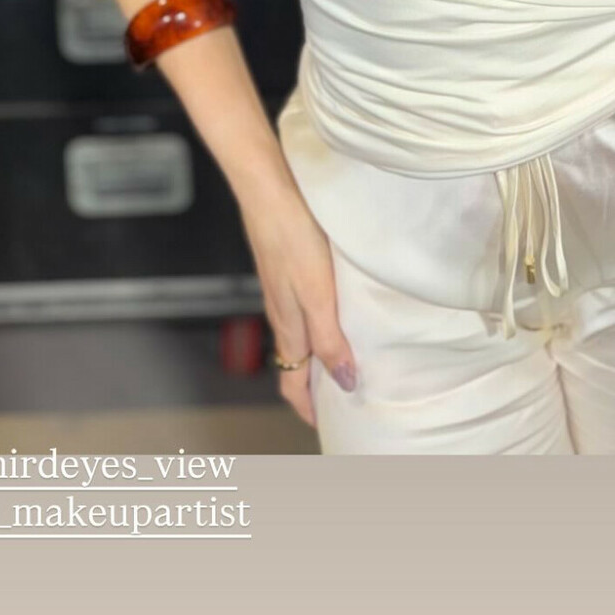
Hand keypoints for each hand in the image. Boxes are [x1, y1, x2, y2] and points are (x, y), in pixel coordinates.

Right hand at [239, 188, 357, 428]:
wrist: (268, 189)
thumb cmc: (292, 236)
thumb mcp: (317, 293)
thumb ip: (329, 338)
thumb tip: (343, 382)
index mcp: (288, 326)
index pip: (292, 383)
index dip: (308, 408)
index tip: (328, 425)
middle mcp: (282, 314)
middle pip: (295, 364)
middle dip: (314, 388)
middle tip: (342, 400)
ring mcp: (282, 291)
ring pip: (298, 337)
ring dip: (317, 357)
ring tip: (346, 361)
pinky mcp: (286, 269)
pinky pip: (300, 312)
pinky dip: (317, 327)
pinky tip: (337, 314)